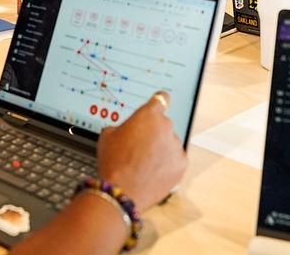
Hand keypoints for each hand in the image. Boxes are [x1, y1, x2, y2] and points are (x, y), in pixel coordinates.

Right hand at [96, 92, 185, 211]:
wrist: (121, 190)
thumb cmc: (114, 162)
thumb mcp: (108, 134)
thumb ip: (124, 125)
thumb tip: (127, 129)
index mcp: (149, 114)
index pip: (162, 98)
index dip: (161, 100)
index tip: (163, 101)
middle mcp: (166, 126)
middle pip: (163, 125)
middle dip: (154, 133)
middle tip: (140, 147)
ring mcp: (175, 145)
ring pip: (169, 143)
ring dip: (161, 149)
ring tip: (144, 163)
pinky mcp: (181, 164)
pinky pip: (175, 159)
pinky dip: (167, 164)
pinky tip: (152, 171)